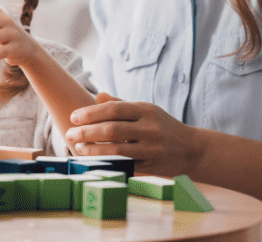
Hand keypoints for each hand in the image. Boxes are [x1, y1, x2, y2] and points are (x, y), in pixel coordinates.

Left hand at [65, 92, 203, 177]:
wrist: (193, 149)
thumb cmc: (163, 126)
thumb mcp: (146, 110)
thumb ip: (121, 104)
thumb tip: (97, 95)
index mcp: (145, 110)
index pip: (113, 109)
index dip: (90, 113)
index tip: (73, 117)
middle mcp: (149, 127)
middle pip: (112, 129)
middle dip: (87, 132)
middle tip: (69, 133)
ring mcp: (151, 148)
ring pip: (117, 149)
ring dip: (93, 149)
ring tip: (78, 148)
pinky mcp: (152, 166)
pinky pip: (125, 166)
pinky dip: (107, 163)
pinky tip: (94, 161)